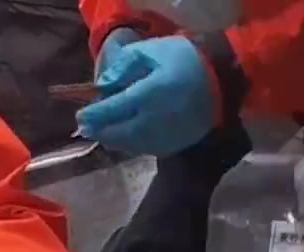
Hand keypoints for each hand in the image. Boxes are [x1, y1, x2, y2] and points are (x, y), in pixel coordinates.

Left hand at [75, 36, 215, 156]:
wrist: (223, 79)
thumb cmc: (185, 60)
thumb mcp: (152, 50)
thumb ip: (124, 66)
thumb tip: (103, 86)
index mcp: (148, 95)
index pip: (112, 109)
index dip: (93, 115)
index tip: (80, 117)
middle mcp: (154, 120)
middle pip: (118, 133)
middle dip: (100, 132)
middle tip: (85, 129)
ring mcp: (166, 136)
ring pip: (131, 144)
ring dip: (113, 140)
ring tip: (102, 134)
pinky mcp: (176, 143)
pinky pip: (146, 148)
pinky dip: (131, 144)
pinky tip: (124, 138)